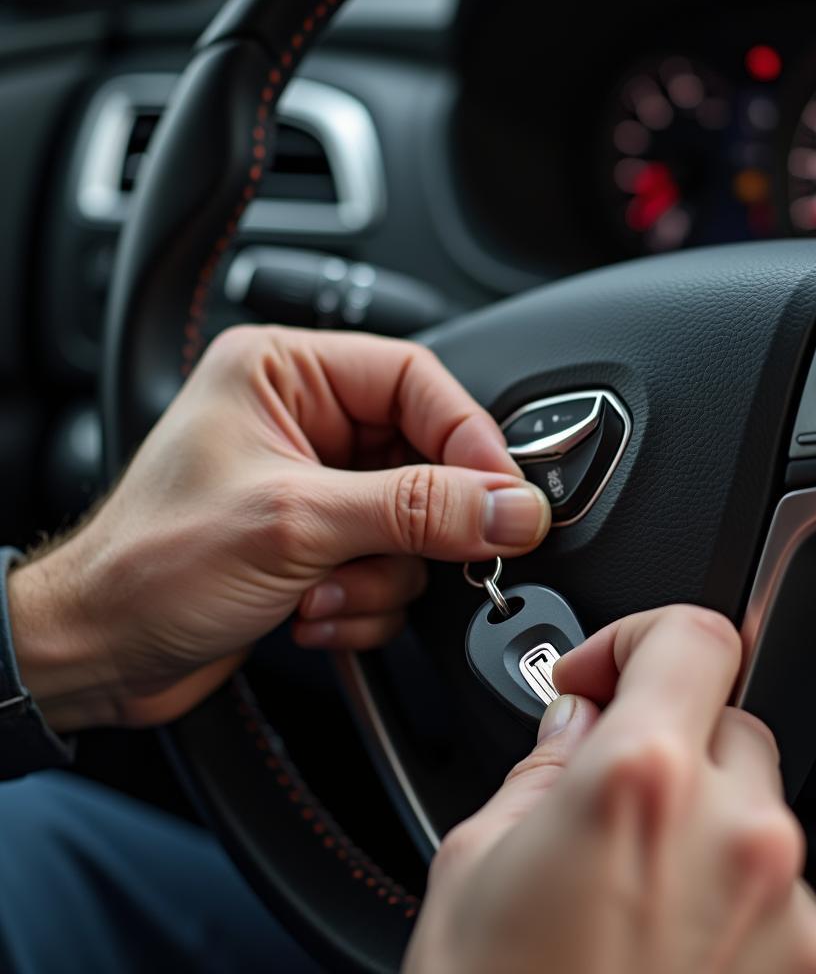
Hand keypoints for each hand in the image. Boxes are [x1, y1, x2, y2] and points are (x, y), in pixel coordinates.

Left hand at [9, 326, 549, 730]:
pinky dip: (362, 603)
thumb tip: (507, 505)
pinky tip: (308, 613)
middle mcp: (305, 421)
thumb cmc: (147, 567)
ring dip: (377, 577)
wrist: (95, 655)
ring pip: (414, 525)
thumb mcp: (296, 524)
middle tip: (424, 557)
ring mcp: (316, 486)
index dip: (469, 438)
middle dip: (414, 527)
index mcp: (287, 373)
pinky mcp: (321, 543)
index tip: (505, 495)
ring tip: (320, 593)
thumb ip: (415, 509)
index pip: (417, 381)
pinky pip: (390, 568)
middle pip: (425, 458)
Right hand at [405, 606, 815, 973]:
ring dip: (698, 806)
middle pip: (726, 717)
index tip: (603, 674)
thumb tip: (576, 716)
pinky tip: (661, 925)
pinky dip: (726, 876)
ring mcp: (784, 905)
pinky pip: (776, 874)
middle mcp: (733, 834)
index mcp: (640, 783)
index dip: (639, 637)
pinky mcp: (809, 962)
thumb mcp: (476, 857)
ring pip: (754, 796)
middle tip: (603, 778)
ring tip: (626, 870)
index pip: (693, 636)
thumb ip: (543, 762)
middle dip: (665, 731)